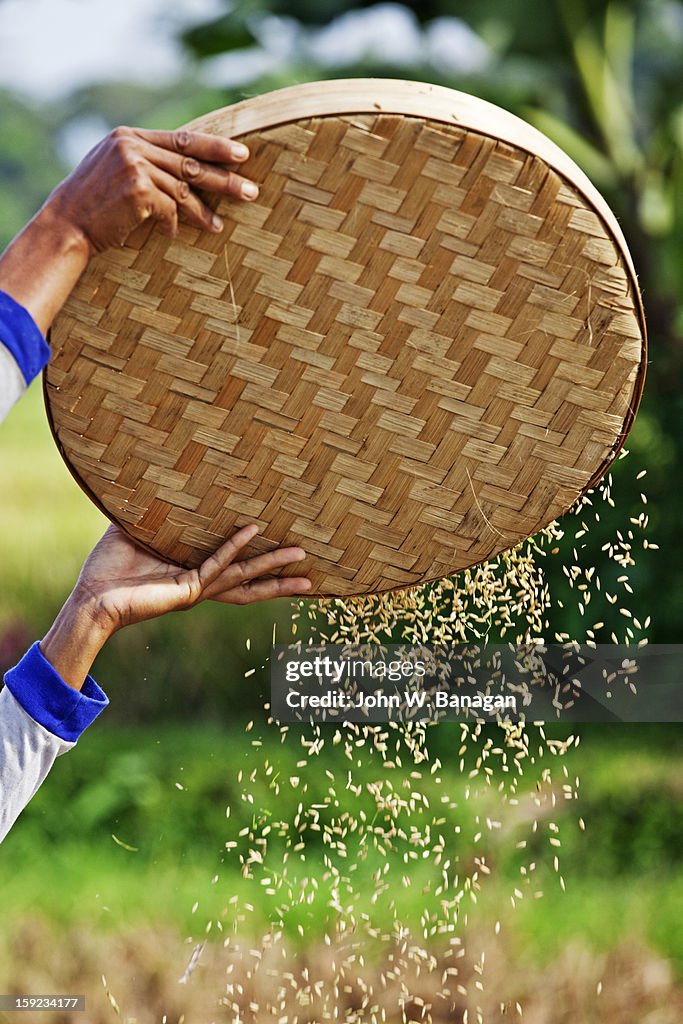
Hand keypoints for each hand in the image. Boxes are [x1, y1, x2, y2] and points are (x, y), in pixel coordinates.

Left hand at [40, 524, 310, 689]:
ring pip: (245, 577)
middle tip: (312, 567)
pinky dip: (235, 547)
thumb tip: (155, 476)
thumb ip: (153, 510)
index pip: (235, 570)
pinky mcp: (187, 589)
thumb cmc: (109, 568)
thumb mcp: (136, 530)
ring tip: (302, 556)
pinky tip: (253, 531)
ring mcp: (197, 589)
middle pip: (251, 582)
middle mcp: (201, 585)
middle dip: (281, 576)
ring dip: (274, 566)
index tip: (285, 550)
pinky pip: (217, 564)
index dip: (261, 564)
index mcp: (194, 575)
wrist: (92, 598)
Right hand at [47, 126, 258, 252]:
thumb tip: (187, 172)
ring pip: (183, 191)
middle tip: (252, 191)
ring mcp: (135, 166)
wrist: (66, 225)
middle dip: (224, 179)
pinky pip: (169, 211)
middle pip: (191, 163)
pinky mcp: (138, 190)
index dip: (215, 146)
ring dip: (203, 212)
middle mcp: (133, 146)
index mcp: (129, 136)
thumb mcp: (116, 171)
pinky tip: (170, 234)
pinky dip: (172, 225)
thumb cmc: (94, 205)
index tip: (242, 154)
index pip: (183, 138)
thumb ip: (147, 163)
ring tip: (219, 226)